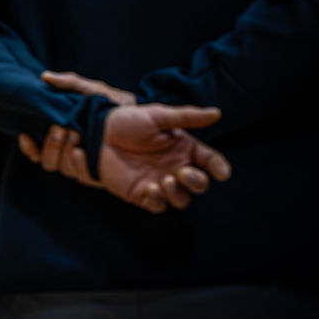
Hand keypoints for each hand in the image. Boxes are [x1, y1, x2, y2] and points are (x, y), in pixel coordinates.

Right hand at [17, 70, 135, 186]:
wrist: (146, 120)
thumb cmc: (117, 105)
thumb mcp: (95, 90)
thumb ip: (71, 83)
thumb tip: (45, 76)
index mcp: (65, 134)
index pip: (38, 148)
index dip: (29, 146)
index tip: (26, 135)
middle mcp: (72, 152)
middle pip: (47, 159)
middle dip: (50, 144)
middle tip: (63, 129)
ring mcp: (86, 164)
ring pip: (60, 167)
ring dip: (61, 153)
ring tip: (76, 136)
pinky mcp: (100, 174)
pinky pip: (81, 177)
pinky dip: (77, 167)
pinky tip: (80, 153)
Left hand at [99, 104, 230, 213]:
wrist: (97, 133)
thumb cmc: (128, 121)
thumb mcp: (157, 115)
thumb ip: (186, 117)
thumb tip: (216, 113)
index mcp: (183, 148)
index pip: (209, 161)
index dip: (218, 167)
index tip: (221, 172)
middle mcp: (174, 167)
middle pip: (198, 184)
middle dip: (197, 183)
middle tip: (183, 173)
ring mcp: (159, 182)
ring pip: (180, 199)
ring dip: (178, 193)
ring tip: (165, 181)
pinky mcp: (141, 193)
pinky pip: (156, 205)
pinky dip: (157, 201)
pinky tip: (150, 189)